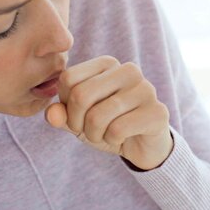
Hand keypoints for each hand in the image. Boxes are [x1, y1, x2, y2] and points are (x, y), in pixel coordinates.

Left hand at [45, 56, 173, 170]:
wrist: (143, 145)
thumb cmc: (108, 125)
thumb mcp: (78, 120)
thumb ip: (61, 114)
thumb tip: (51, 114)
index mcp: (108, 63)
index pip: (68, 78)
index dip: (65, 105)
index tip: (78, 116)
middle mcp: (128, 70)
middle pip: (81, 95)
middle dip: (77, 123)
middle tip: (89, 131)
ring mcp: (146, 89)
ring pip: (97, 116)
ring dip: (95, 135)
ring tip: (106, 134)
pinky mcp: (157, 112)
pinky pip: (117, 130)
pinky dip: (112, 140)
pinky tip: (123, 137)